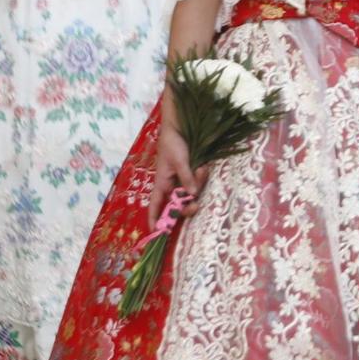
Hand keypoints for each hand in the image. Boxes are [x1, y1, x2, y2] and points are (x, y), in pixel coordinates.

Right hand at [147, 100, 208, 229]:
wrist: (181, 127)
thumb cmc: (173, 143)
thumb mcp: (179, 161)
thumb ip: (186, 177)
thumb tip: (191, 195)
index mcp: (162, 183)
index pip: (155, 205)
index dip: (154, 219)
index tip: (156, 233)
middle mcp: (172, 185)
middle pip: (179, 205)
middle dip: (188, 206)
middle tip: (196, 205)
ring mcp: (183, 180)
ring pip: (192, 193)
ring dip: (198, 184)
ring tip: (202, 169)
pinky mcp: (193, 174)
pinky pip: (199, 182)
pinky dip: (202, 176)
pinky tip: (204, 166)